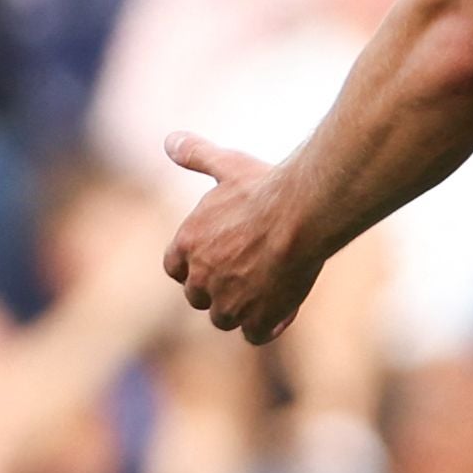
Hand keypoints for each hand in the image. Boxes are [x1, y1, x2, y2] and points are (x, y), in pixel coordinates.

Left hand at [160, 132, 324, 343]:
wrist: (302, 212)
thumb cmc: (266, 187)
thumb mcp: (228, 164)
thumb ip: (197, 155)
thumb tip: (170, 139)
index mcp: (187, 244)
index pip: (176, 268)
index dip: (197, 265)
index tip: (222, 256)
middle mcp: (200, 278)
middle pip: (201, 297)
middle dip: (224, 287)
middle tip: (256, 267)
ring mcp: (228, 301)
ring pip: (227, 317)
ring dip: (246, 307)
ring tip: (275, 287)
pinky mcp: (257, 317)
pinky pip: (256, 333)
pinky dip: (269, 324)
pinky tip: (288, 305)